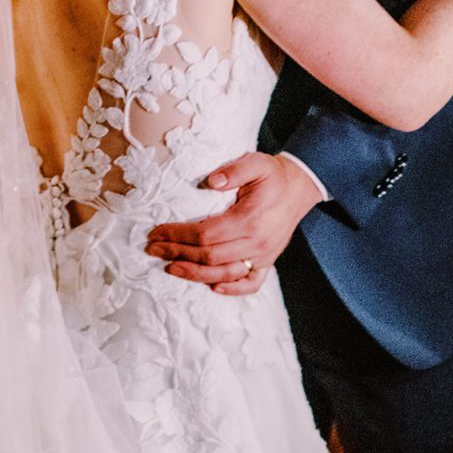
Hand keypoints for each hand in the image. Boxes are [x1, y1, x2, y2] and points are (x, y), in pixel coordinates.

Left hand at [145, 152, 322, 294]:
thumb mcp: (256, 162)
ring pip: (224, 274)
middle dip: (177, 253)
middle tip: (153, 249)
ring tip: (170, 267)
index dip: (178, 235)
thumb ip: (234, 170)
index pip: (206, 234)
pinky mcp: (268, 262)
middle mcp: (257, 243)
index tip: (157, 232)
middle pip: (210, 256)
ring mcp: (264, 256)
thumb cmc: (273, 175)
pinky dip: (232, 290)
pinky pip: (251, 284)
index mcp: (250, 219)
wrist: (299, 187)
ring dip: (194, 274)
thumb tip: (211, 181)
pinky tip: (212, 287)